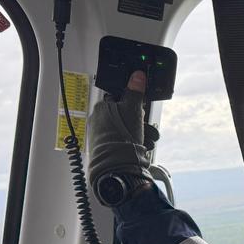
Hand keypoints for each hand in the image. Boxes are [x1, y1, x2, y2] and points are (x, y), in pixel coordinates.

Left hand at [87, 71, 157, 203]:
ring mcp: (101, 137)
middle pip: (126, 116)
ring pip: (127, 130)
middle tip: (146, 128)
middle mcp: (98, 122)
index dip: (135, 105)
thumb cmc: (121, 138)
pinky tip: (141, 148)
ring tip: (146, 141)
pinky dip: (135, 144)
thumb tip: (137, 75)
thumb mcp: (133, 110)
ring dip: (142, 134)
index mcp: (101, 109)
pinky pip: (124, 142)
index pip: (121, 99)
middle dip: (141, 122)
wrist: (117, 168)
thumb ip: (135, 91)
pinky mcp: (107, 150)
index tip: (143, 111)